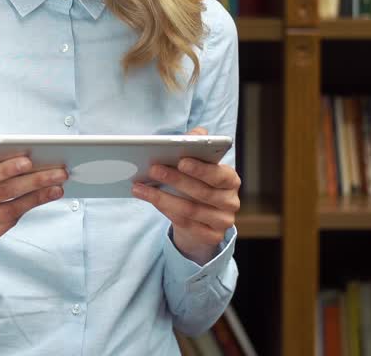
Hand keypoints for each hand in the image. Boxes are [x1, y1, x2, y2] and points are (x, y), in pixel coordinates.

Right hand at [0, 139, 67, 272]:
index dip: (4, 169)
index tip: (28, 160)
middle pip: (1, 194)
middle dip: (32, 181)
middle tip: (58, 172)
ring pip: (8, 211)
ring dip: (36, 197)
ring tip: (57, 186)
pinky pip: (7, 225)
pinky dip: (26, 210)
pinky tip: (43, 199)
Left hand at [131, 127, 240, 264]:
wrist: (203, 220)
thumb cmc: (197, 184)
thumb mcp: (198, 165)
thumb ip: (198, 146)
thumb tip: (197, 133)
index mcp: (230, 180)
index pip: (218, 174)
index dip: (200, 168)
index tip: (180, 160)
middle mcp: (230, 202)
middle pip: (202, 193)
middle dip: (175, 180)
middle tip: (152, 169)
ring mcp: (222, 222)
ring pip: (190, 210)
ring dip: (161, 197)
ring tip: (139, 186)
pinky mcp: (211, 237)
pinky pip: (184, 224)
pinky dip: (164, 211)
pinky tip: (149, 200)